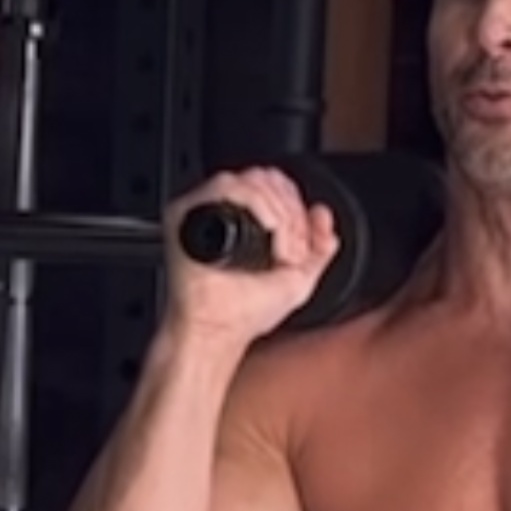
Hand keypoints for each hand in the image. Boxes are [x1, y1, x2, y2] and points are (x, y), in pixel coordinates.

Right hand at [162, 166, 339, 347]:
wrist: (216, 331)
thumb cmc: (245, 315)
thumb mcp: (298, 281)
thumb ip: (318, 248)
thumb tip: (323, 215)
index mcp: (246, 221)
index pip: (279, 187)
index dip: (299, 207)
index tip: (307, 241)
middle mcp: (225, 212)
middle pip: (269, 179)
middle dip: (292, 213)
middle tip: (293, 252)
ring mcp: (205, 209)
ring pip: (253, 180)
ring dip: (280, 213)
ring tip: (281, 251)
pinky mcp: (187, 212)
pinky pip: (227, 186)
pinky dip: (258, 205)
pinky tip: (269, 231)